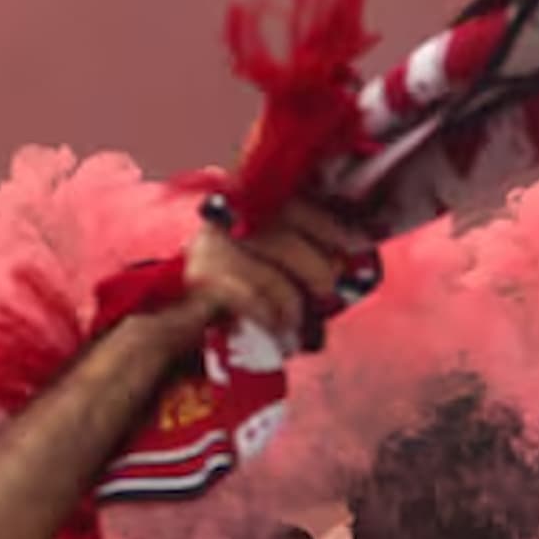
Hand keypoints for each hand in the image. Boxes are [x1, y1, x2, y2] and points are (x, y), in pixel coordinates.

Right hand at [181, 198, 372, 346]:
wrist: (179, 320)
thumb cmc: (238, 294)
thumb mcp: (275, 268)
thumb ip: (305, 258)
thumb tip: (348, 266)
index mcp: (248, 209)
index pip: (293, 203)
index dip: (329, 224)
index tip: (359, 244)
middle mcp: (227, 221)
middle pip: (283, 233)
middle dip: (316, 268)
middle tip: (327, 294)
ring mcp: (210, 248)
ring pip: (269, 273)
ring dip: (293, 306)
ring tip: (298, 328)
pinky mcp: (200, 280)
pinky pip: (248, 299)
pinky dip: (270, 319)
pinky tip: (279, 334)